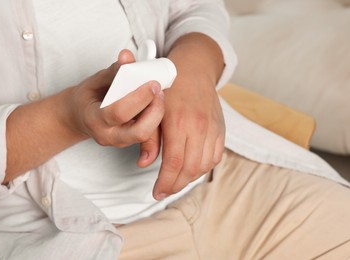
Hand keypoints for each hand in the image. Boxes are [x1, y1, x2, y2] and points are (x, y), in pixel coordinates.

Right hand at [65, 49, 164, 147]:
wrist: (79, 116)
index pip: (119, 113)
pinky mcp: (128, 142)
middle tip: (159, 90)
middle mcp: (107, 135)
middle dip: (155, 110)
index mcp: (94, 119)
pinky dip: (154, 118)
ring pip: (146, 135)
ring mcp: (118, 142)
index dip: (139, 98)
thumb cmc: (88, 97)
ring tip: (158, 95)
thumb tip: (127, 56)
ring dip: (157, 114)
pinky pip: (147, 134)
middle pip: (139, 132)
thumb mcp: (96, 80)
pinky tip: (153, 103)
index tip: (152, 83)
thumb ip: (114, 70)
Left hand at [149, 33, 225, 199]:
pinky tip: (192, 169)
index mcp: (179, 122)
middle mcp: (199, 127)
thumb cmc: (167, 86)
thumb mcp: (151, 108)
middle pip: (190, 168)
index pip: (174, 163)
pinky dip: (204, 167)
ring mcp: (213, 128)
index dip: (166, 182)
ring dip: (190, 178)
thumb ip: (148, 138)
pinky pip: (216, 156)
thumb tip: (143, 163)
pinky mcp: (221, 128)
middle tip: (164, 191)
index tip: (157, 192)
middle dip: (176, 185)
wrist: (193, 68)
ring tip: (176, 182)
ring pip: (204, 165)